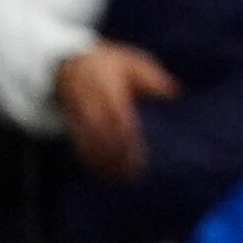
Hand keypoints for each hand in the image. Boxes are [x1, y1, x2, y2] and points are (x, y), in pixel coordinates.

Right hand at [55, 41, 181, 182]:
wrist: (69, 65)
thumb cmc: (109, 64)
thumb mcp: (132, 62)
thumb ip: (152, 79)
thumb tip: (174, 94)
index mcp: (109, 88)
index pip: (119, 117)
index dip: (128, 139)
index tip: (139, 155)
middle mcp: (92, 104)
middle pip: (104, 135)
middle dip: (116, 157)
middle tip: (132, 176)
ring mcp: (80, 116)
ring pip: (91, 144)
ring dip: (104, 164)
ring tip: (120, 180)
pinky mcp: (73, 126)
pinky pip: (80, 146)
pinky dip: (92, 161)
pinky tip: (104, 174)